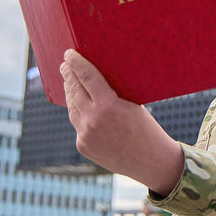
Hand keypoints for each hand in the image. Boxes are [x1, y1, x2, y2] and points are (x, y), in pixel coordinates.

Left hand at [63, 50, 184, 195]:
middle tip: (65, 66)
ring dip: (70, 93)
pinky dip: (79, 113)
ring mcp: (85, 134)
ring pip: (72, 108)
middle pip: (75, 91)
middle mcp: (93, 120)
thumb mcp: (132, 105)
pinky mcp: (83, 145)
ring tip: (69, 82)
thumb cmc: (146, 129)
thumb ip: (111, 95)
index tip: (68, 54)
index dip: (76, 63)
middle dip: (69, 76)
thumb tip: (94, 80)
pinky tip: (79, 105)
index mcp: (108, 105)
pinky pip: (78, 124)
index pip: (87, 77)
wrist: (150, 161)